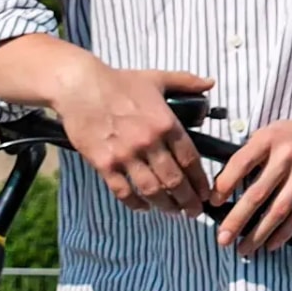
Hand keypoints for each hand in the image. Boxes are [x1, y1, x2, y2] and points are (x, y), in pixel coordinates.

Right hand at [62, 64, 217, 215]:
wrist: (80, 88)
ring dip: (165, 205)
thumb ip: (187, 82)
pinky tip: (143, 207)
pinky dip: (135, 203)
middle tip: (194, 211)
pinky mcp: (104, 163)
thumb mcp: (158, 78)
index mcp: (166, 123)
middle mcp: (149, 142)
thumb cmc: (120, 82)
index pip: (190, 159)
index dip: (201, 180)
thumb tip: (210, 83)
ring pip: (151, 189)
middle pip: (174, 179)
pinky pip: (123, 191)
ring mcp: (126, 155)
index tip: (207, 193)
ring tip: (174, 212)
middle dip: (188, 200)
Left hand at [215, 110, 291, 257]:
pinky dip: (285, 232)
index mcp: (270, 139)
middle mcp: (286, 156)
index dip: (224, 185)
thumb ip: (253, 153)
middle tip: (223, 238)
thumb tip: (226, 182)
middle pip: (257, 193)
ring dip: (259, 233)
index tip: (213, 203)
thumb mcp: (274, 132)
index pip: (240, 163)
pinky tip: (272, 244)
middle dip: (237, 219)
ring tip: (244, 249)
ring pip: (278, 209)